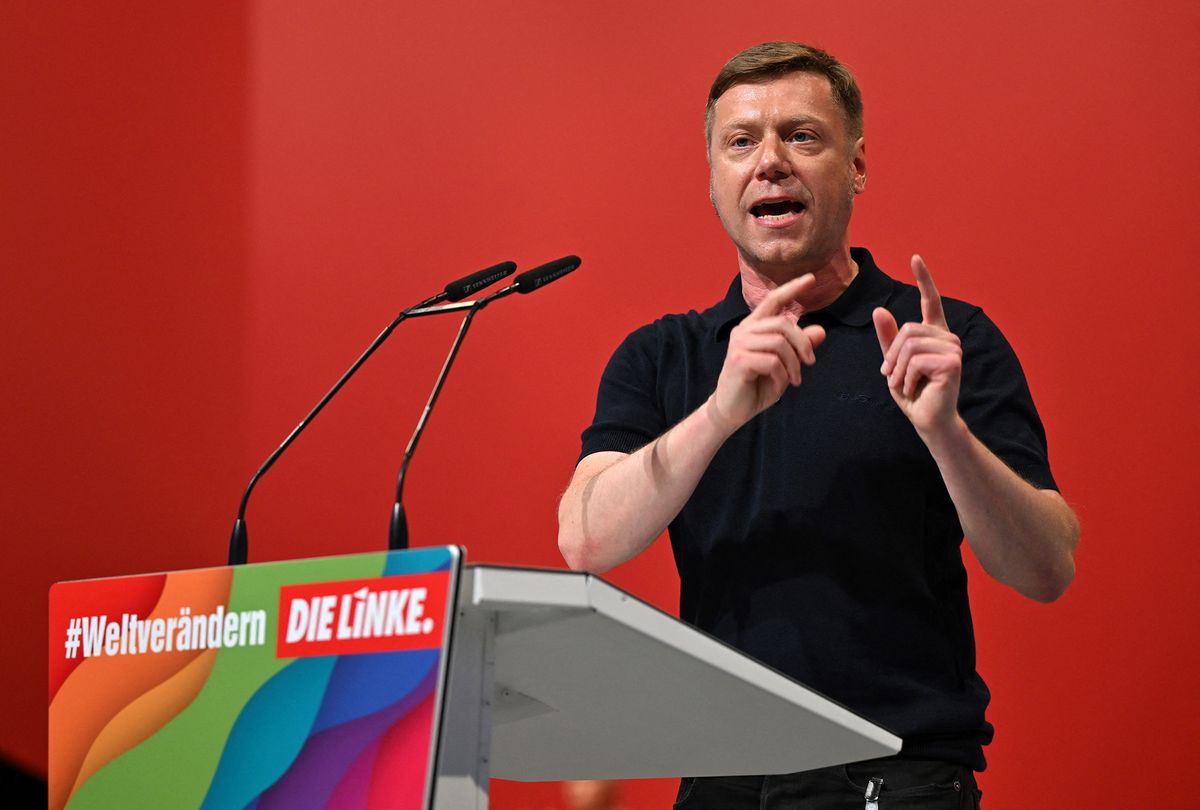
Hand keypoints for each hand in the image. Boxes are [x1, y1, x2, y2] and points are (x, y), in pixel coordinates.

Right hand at [709, 274, 826, 432]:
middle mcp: (744, 330)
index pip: (773, 300)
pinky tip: (779, 387)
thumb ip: (799, 348)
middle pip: (783, 323)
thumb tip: (821, 330)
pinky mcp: (739, 360)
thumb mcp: (784, 366)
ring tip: (794, 380)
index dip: (792, 288)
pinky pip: (773, 362)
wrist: (732, 411)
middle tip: (810, 363)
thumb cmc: (757, 386)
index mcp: (753, 326)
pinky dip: (782, 377)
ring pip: (780, 343)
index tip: (811, 278)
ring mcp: (739, 344)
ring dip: (794, 365)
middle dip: (802, 344)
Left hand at [872, 255, 961, 434]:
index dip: (924, 278)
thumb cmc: (913, 392)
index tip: (915, 257)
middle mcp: (947, 337)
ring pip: (909, 344)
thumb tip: (879, 310)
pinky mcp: (952, 362)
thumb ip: (888, 339)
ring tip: (905, 384)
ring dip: (898, 369)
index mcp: (934, 334)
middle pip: (907, 329)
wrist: (928, 420)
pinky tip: (916, 389)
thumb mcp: (893, 364)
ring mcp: (953, 348)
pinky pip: (915, 361)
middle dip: (892, 356)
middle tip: (894, 377)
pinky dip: (907, 379)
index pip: (931, 301)